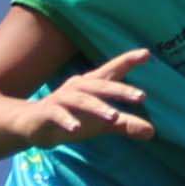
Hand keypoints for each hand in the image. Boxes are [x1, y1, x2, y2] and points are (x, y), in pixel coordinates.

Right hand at [24, 47, 153, 145]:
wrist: (32, 125)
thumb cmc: (72, 118)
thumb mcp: (101, 124)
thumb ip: (125, 125)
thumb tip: (152, 132)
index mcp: (92, 85)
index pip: (113, 70)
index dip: (128, 60)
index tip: (147, 53)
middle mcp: (78, 87)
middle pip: (101, 85)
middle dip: (121, 89)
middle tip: (141, 96)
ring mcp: (61, 99)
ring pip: (82, 100)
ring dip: (98, 107)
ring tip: (114, 117)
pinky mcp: (48, 112)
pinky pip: (58, 114)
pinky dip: (67, 120)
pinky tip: (76, 128)